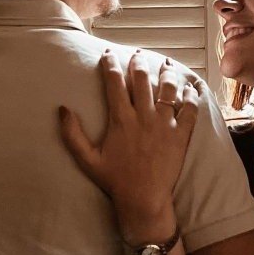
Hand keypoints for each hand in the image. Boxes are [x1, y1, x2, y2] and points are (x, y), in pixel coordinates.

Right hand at [58, 50, 198, 242]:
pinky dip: (190, 95)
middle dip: (138, 62)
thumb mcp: (87, 159)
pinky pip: (190, 109)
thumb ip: (72, 134)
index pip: (114, 83)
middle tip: (136, 55)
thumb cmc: (115, 180)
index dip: (110, 65)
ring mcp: (165, 124)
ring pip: (168, 89)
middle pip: (142, 79)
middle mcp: (144, 117)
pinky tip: (189, 87)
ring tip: (164, 63)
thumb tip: (62, 109)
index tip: (108, 54)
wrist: (144, 200)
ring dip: (166, 73)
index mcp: (121, 119)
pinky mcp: (182, 135)